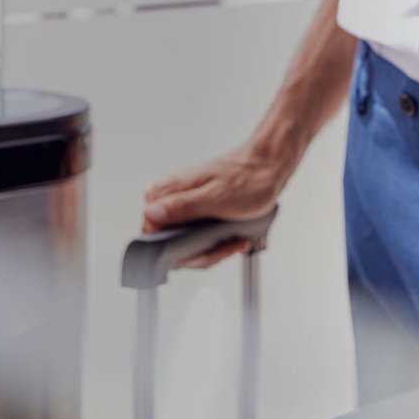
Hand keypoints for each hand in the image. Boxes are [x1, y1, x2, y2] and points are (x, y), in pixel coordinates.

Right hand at [142, 142, 291, 267]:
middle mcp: (167, 198)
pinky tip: (232, 239)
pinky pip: (196, 237)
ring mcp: (180, 205)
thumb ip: (183, 207)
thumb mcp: (217, 197)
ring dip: (212, 249)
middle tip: (227, 247)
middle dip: (201, 253)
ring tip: (234, 241)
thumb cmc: (249, 178)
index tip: (207, 251)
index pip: (152, 236)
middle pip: (169, 244)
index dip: (180, 251)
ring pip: (184, 244)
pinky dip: (215, 243)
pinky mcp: (193, 210)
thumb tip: (151, 215)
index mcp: (165, 192)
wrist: (268, 166)